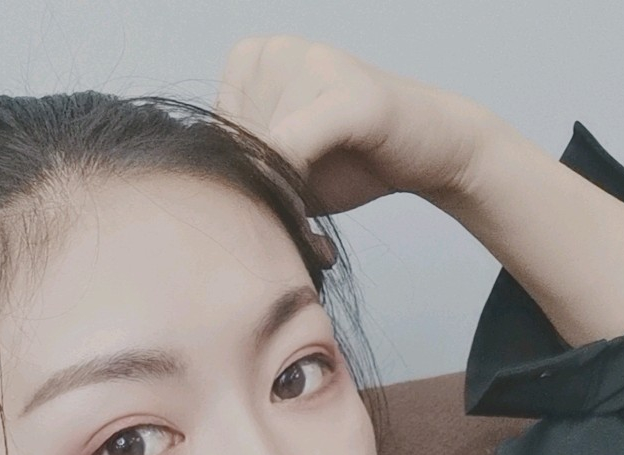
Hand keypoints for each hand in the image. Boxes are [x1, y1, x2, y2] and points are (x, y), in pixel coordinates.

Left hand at [214, 35, 492, 215]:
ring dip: (281, 208)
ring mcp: (312, 63)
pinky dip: (296, 194)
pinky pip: (293, 149)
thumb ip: (244, 171)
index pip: (211, 140)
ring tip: (310, 234)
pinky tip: (315, 226)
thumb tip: (197, 202)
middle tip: (294, 236)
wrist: (426, 151)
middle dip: (261, 200)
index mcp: (250, 60)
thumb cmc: (351, 161)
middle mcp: (275, 50)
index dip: (235, 188)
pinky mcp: (346, 91)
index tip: (267, 215)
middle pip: (234, 147)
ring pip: (261, 153)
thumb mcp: (283, 167)